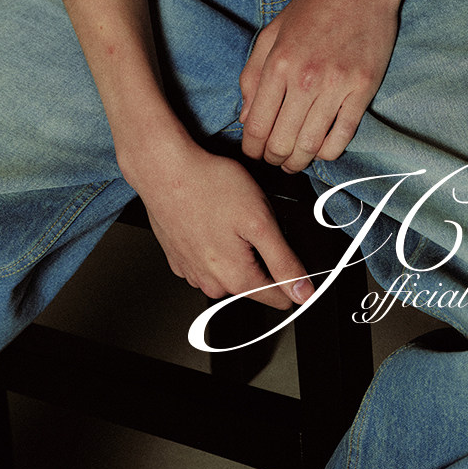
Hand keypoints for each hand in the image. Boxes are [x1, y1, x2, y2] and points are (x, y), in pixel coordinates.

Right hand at [127, 137, 312, 308]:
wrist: (164, 169)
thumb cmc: (209, 187)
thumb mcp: (261, 221)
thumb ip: (284, 262)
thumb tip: (303, 293)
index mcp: (236, 278)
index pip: (278, 298)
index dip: (293, 278)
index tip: (289, 254)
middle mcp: (211, 283)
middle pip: (253, 282)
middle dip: (260, 254)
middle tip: (252, 220)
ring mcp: (191, 272)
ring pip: (229, 269)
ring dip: (235, 248)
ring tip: (228, 215)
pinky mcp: (178, 258)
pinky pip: (207, 258)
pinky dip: (213, 242)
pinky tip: (210, 218)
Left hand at [239, 0, 399, 172]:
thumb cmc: (314, 6)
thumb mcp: (273, 32)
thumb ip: (253, 74)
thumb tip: (245, 118)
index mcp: (279, 63)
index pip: (256, 125)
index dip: (251, 148)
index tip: (253, 152)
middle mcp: (305, 78)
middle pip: (281, 142)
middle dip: (272, 158)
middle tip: (273, 159)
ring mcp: (336, 86)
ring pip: (310, 146)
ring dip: (298, 161)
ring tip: (294, 161)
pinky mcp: (362, 90)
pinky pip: (342, 137)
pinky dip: (327, 152)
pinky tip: (320, 150)